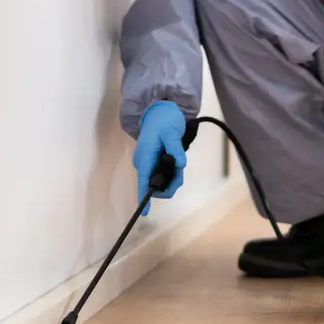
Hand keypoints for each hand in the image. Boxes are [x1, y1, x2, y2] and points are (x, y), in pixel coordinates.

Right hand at [133, 100, 186, 215]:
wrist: (160, 111)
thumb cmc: (164, 120)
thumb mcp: (172, 132)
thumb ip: (175, 148)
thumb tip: (180, 164)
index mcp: (144, 157)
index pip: (143, 181)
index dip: (144, 197)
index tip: (145, 212)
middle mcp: (144, 163)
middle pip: (155, 185)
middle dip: (170, 184)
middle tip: (180, 171)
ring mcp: (148, 164)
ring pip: (161, 181)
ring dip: (173, 179)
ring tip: (180, 164)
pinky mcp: (153, 163)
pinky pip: (163, 175)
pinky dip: (172, 174)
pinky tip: (177, 165)